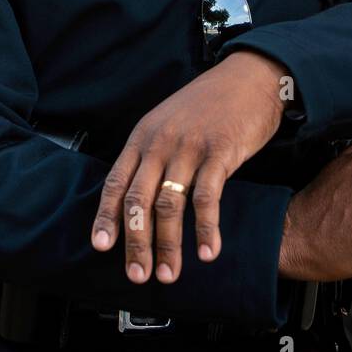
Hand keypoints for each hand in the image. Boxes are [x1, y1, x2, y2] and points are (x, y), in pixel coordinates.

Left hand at [91, 50, 286, 284]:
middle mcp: (161, 142)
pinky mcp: (220, 152)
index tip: (101, 246)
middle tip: (137, 274)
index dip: (107, 217)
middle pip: (138, 200)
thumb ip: (153, 153)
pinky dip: (206, 230)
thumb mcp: (170, 121)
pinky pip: (207, 199)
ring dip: (168, 245)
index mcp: (143, 136)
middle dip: (135, 243)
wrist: (250, 77)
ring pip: (170, 205)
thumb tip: (141, 197)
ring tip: (169, 273)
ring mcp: (189, 147)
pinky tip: (208, 251)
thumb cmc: (211, 103)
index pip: (116, 182)